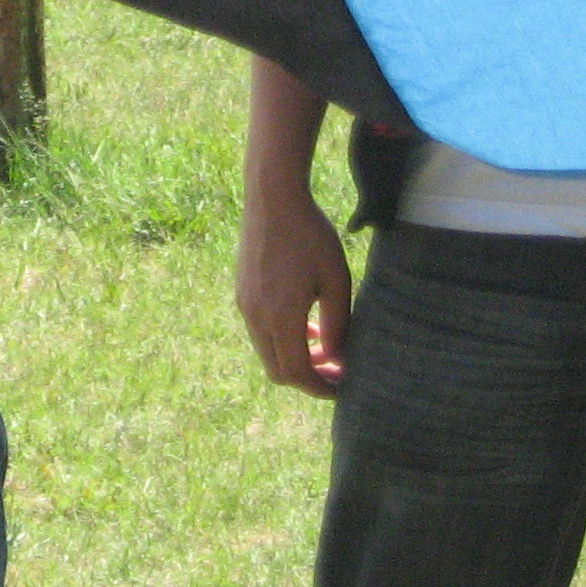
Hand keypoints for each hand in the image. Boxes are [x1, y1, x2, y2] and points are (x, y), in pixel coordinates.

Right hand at [236, 180, 352, 398]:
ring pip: (267, 352)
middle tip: (337, 371)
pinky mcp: (241, 292)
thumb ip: (338, 326)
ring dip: (294, 358)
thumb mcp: (336, 281)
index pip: (297, 373)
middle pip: (277, 370)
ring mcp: (244, 304)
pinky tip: (307, 323)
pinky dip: (282, 340)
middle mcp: (255, 316)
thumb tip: (339, 361)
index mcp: (280, 316)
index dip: (320, 388)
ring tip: (326, 348)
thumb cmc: (311, 236)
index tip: (344, 388)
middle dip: (307, 378)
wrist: (273, 198)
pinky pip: (260, 331)